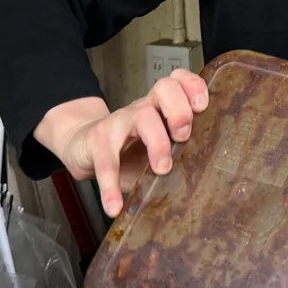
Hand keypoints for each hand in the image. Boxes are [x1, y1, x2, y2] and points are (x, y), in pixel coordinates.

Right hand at [33, 70, 208, 217]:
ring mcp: (120, 121)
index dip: (193, 87)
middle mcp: (143, 108)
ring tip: (162, 169)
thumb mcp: (156, 151)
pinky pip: (107, 161)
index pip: (179, 81)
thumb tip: (204, 185)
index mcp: (161, 107)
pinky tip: (115, 206)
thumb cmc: (129, 152)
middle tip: (184, 138)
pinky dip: (111, 186)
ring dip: (157, 142)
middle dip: (180, 110)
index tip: (202, 107)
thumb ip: (178, 159)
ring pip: (142, 116)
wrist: (84, 148)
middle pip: (164, 88)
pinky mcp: (98, 141)